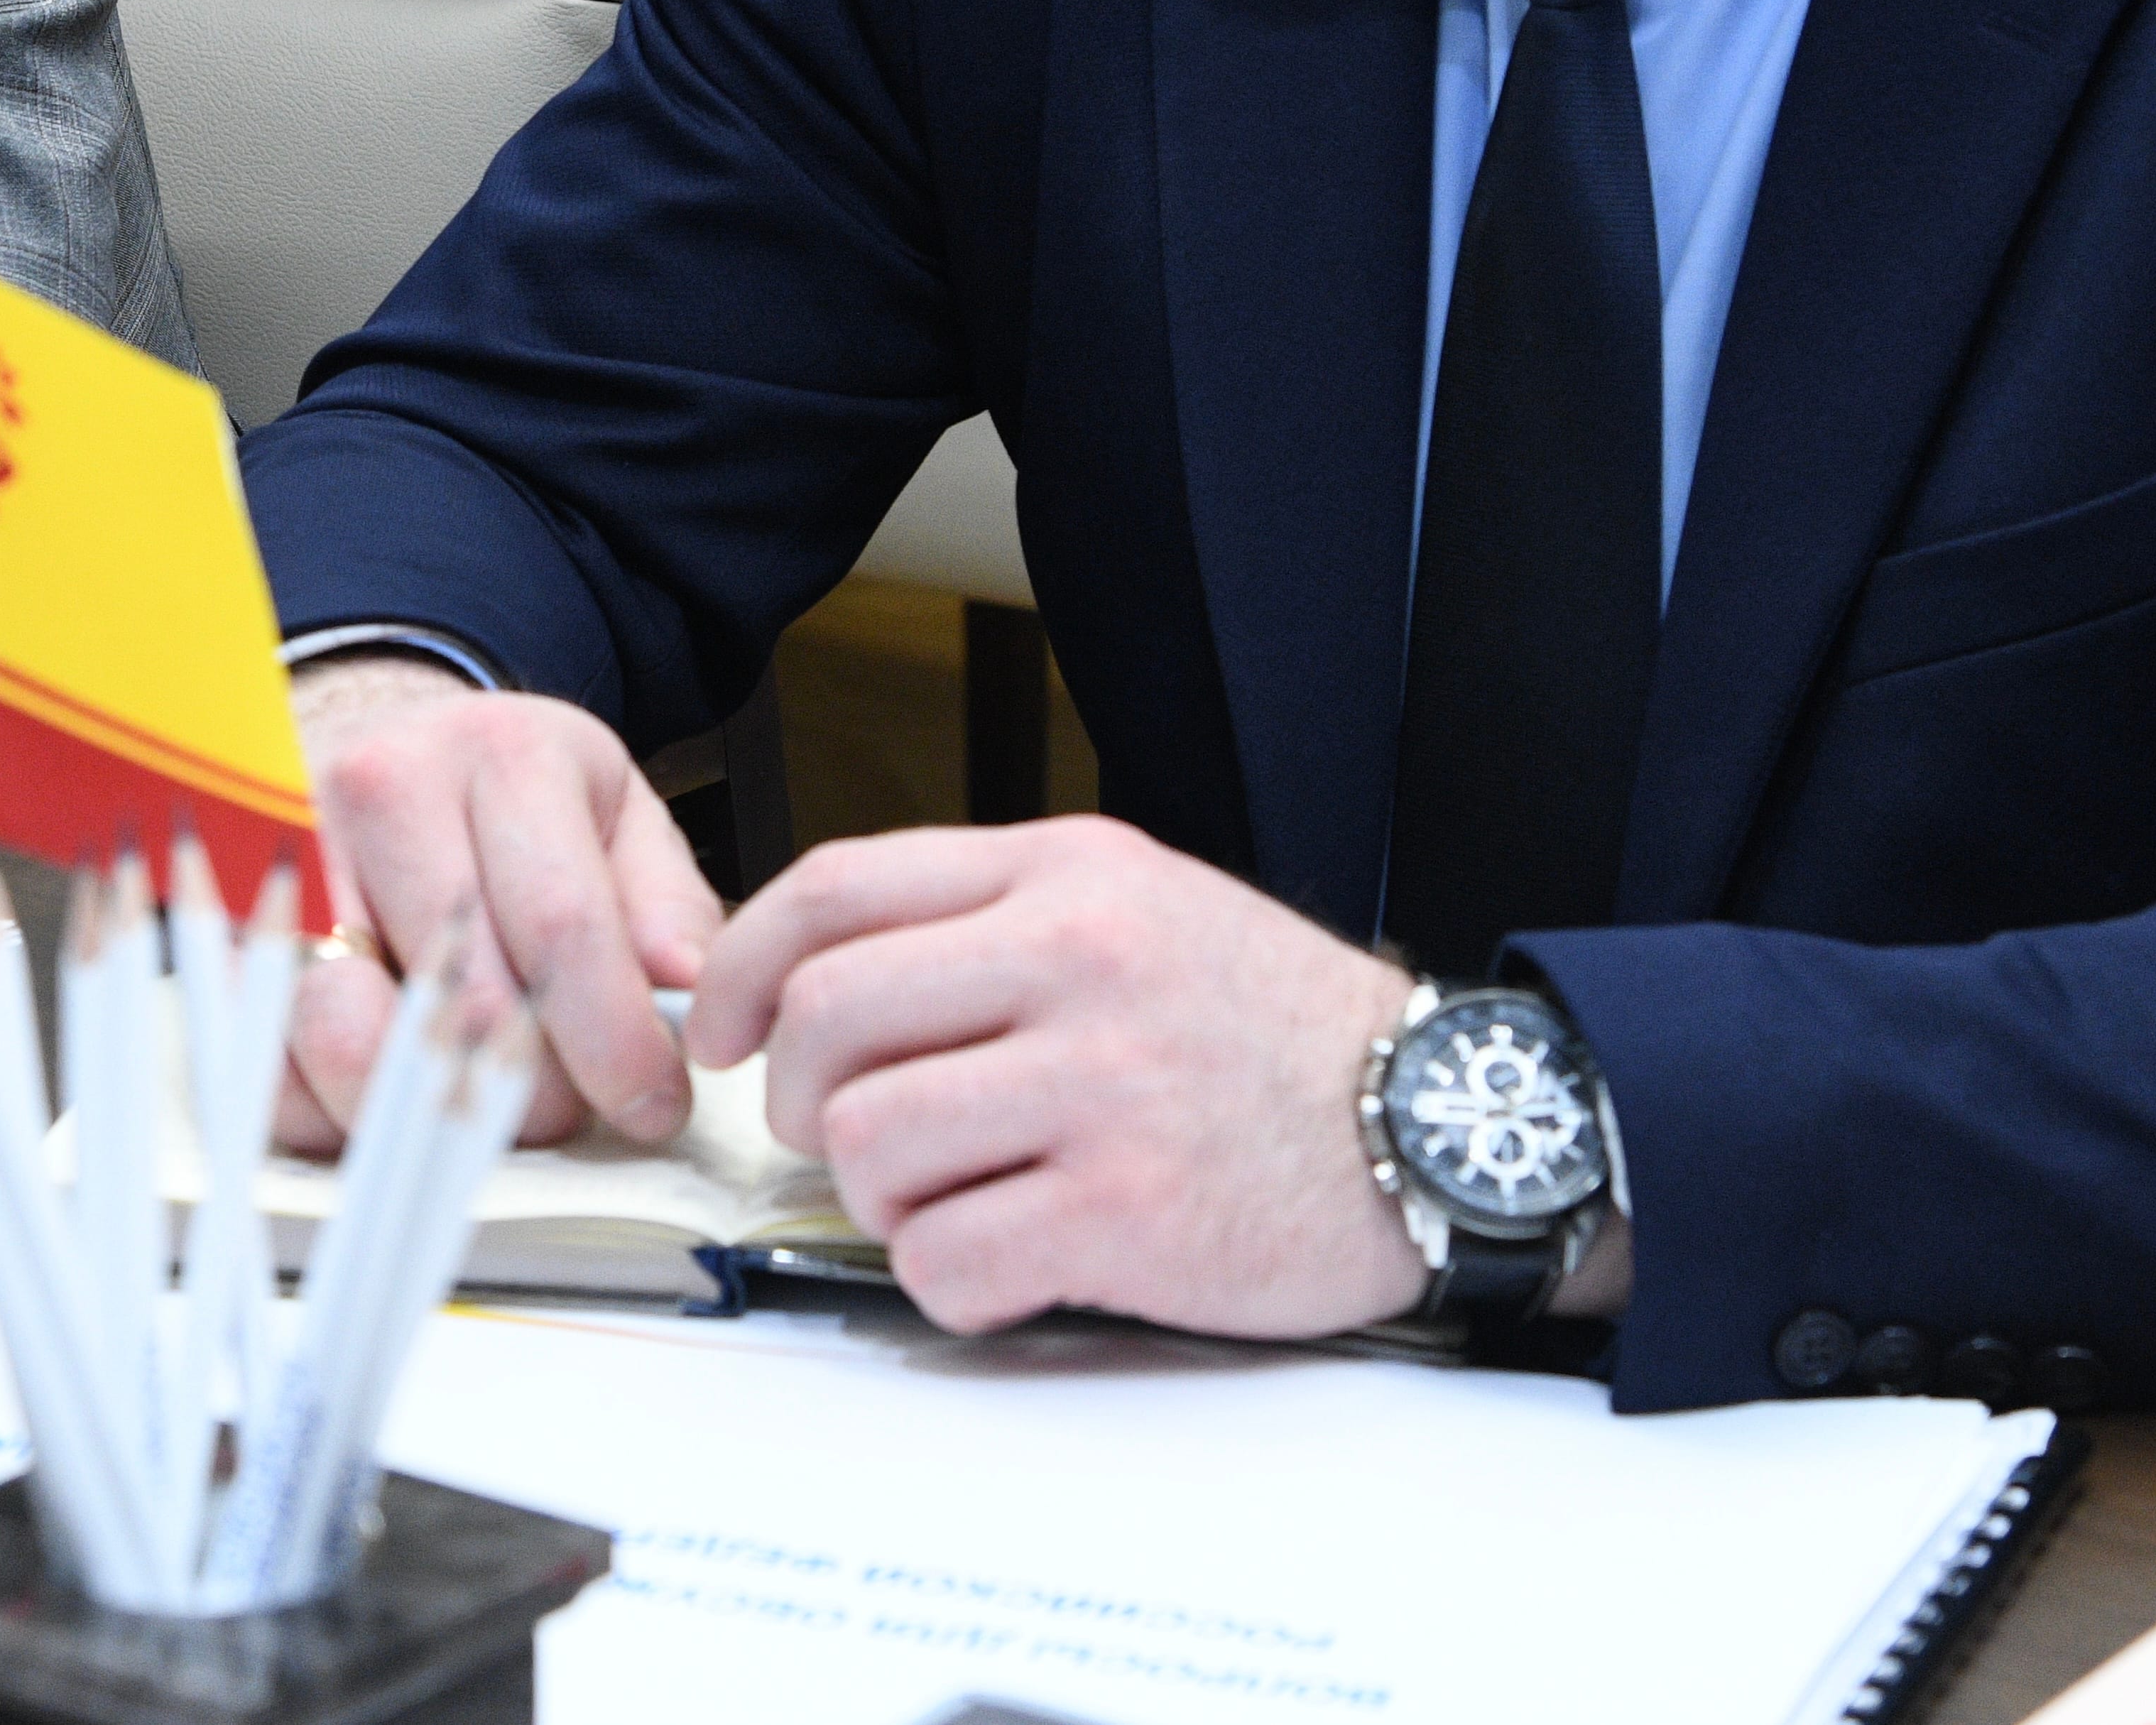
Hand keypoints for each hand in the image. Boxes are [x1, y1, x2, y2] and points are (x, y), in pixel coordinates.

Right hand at [281, 656, 722, 1154]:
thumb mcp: (610, 807)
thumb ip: (666, 900)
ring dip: (426, 1114)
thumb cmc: (499, 790)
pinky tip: (388, 1095)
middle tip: (558, 1109)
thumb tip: (688, 989)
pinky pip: (272, 1069)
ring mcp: (291, 861)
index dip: (615, 1043)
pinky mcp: (230, 934)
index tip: (650, 1104)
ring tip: (472, 1102)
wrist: (373, 740)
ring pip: (352, 1040)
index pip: (562, 929)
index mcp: (497, 755)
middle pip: (461, 1002)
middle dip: (530, 1095)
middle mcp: (381, 792)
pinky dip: (335, 1115)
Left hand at [686, 817, 1441, 1339]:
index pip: (836, 889)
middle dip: (796, 1095)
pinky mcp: (1127, 1213)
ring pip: (867, 1143)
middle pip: (828, 1019)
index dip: (741, 965)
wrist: (1438, 1120)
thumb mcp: (1136, 906)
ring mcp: (1103, 1088)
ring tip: (945, 1197)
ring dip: (876, 1195)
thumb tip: (811, 976)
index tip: (717, 1026)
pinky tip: (1005, 1260)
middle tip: (839, 1134)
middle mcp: (1078, 962)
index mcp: (1066, 877)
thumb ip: (987, 924)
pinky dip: (947, 1278)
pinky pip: (945, 1259)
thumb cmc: (1271, 1028)